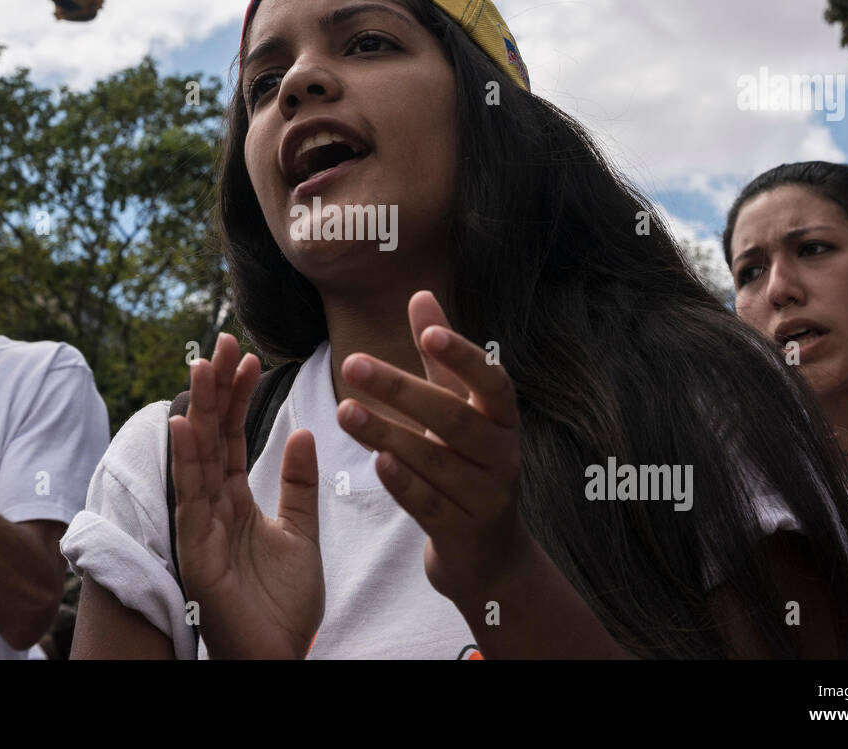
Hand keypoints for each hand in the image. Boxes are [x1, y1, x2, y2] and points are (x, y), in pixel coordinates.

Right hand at [169, 333, 324, 657]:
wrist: (279, 657)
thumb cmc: (284, 605)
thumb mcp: (302, 533)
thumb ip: (298, 484)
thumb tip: (301, 431)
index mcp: (234, 500)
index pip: (230, 436)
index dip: (237, 396)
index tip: (247, 355)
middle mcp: (211, 507)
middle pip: (209, 437)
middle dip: (214, 390)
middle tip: (221, 342)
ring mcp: (200, 528)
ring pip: (196, 458)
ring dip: (197, 411)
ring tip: (201, 367)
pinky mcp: (196, 552)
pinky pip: (190, 499)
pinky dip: (186, 461)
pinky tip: (183, 424)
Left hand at [336, 291, 532, 603]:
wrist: (488, 552)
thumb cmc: (468, 464)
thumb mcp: (462, 410)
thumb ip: (441, 358)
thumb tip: (420, 294)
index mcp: (504, 419)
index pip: (492, 381)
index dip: (462, 357)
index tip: (427, 333)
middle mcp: (503, 455)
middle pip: (453, 419)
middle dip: (401, 389)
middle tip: (352, 363)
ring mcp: (486, 496)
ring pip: (435, 461)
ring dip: (387, 433)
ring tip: (343, 411)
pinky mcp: (462, 532)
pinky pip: (429, 504)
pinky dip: (403, 483)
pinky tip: (375, 461)